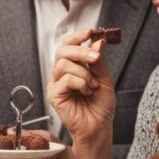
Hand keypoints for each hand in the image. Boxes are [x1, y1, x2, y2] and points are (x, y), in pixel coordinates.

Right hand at [47, 29, 116, 145]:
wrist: (99, 126)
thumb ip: (98, 60)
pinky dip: (80, 83)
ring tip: (93, 85)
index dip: (77, 37)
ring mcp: (56, 84)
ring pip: (63, 64)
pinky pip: (65, 80)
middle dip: (80, 51)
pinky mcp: (54, 95)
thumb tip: (97, 40)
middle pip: (61, 50)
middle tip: (95, 58)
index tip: (90, 32)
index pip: (68, 45)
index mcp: (72, 67)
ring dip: (83, 72)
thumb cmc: (100, 105)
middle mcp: (61, 74)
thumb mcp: (104, 77)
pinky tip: (86, 92)